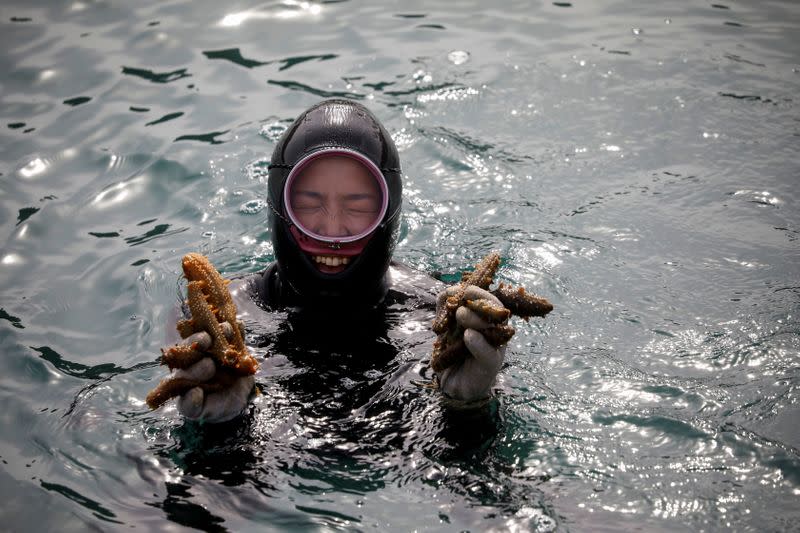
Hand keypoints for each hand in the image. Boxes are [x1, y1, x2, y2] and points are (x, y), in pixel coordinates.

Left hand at [168, 328, 254, 423]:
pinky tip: (240, 325)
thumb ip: (193, 406)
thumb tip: (194, 393)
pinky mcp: (229, 341)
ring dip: (219, 330)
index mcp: (184, 371)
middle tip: (207, 339)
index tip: (208, 365)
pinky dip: (237, 328)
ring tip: (226, 329)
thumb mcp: (205, 411)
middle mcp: (195, 356)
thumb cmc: (216, 405)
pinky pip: (232, 332)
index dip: (192, 362)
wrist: (238, 396)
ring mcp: (213, 346)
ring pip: (211, 333)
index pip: (182, 366)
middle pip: (192, 344)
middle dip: (198, 339)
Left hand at [435, 285, 508, 402]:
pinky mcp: (491, 365)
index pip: (488, 300)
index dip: (476, 292)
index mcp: (486, 320)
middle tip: (459, 303)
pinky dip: (479, 344)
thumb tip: (447, 292)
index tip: (461, 289)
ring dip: (477, 319)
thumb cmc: (453, 352)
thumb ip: (446, 310)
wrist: (455, 383)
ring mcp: (495, 348)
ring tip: (461, 315)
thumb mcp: (446, 328)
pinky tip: (468, 336)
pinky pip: (489, 353)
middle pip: (495, 310)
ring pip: (494, 329)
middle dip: (479, 301)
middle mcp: (495, 331)